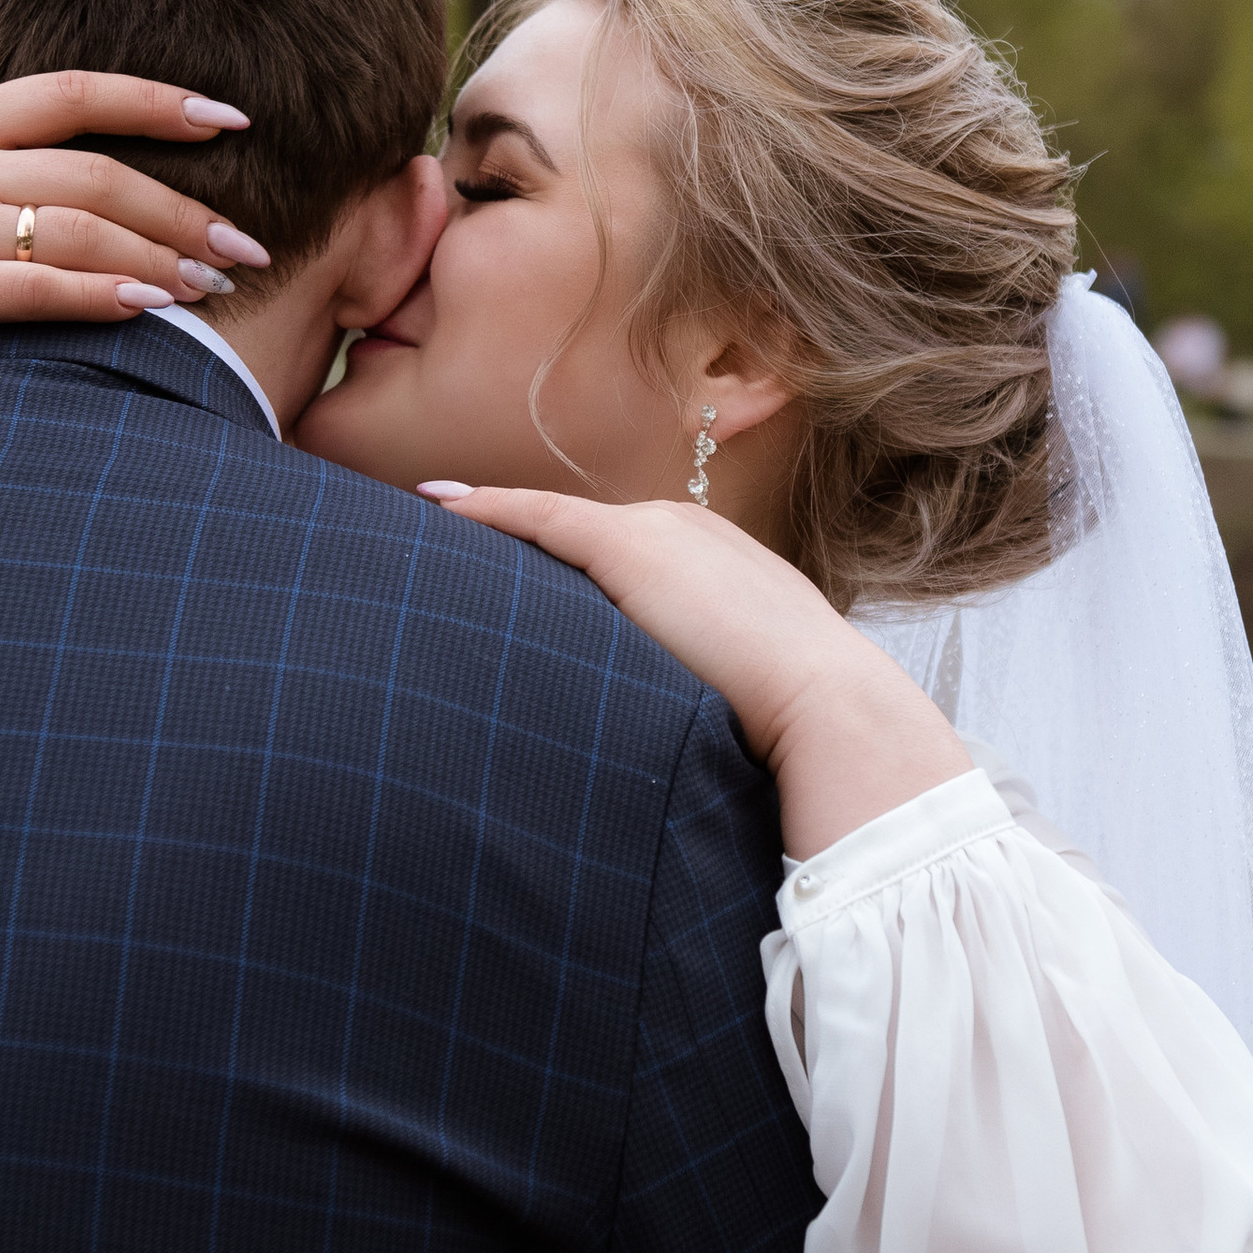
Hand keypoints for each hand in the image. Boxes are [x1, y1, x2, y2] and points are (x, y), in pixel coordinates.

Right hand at [0, 0, 267, 435]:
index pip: (70, 92)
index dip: (156, 99)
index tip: (230, 116)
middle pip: (94, 171)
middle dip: (184, 205)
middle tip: (248, 240)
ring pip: (78, 231)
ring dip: (160, 258)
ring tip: (218, 285)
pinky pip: (35, 290)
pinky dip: (100, 296)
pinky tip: (153, 311)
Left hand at [412, 484, 971, 856]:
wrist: (829, 710)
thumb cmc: (794, 731)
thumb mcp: (740, 699)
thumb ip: (694, 696)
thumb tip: (660, 745)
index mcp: (714, 565)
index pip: (616, 552)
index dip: (556, 554)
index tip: (507, 561)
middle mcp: (684, 531)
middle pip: (576, 531)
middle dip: (513, 536)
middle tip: (441, 540)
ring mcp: (659, 533)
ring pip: (550, 522)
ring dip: (486, 524)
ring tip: (423, 522)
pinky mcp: (631, 547)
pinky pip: (536, 519)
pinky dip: (484, 511)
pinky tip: (435, 506)